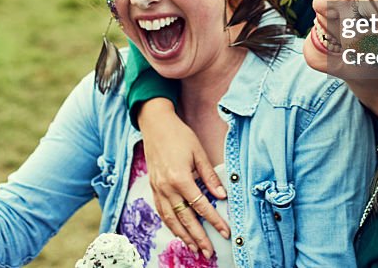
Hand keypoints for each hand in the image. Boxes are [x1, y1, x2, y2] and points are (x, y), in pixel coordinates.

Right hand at [137, 99, 229, 257]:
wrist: (155, 125)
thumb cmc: (179, 135)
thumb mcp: (199, 152)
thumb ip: (209, 176)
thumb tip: (221, 196)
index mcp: (180, 178)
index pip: (200, 205)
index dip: (214, 220)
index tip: (224, 232)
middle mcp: (166, 187)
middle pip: (184, 218)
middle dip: (198, 237)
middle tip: (208, 252)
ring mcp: (157, 189)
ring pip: (170, 219)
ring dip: (183, 236)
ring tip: (194, 249)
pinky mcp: (152, 187)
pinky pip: (161, 212)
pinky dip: (170, 225)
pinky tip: (177, 232)